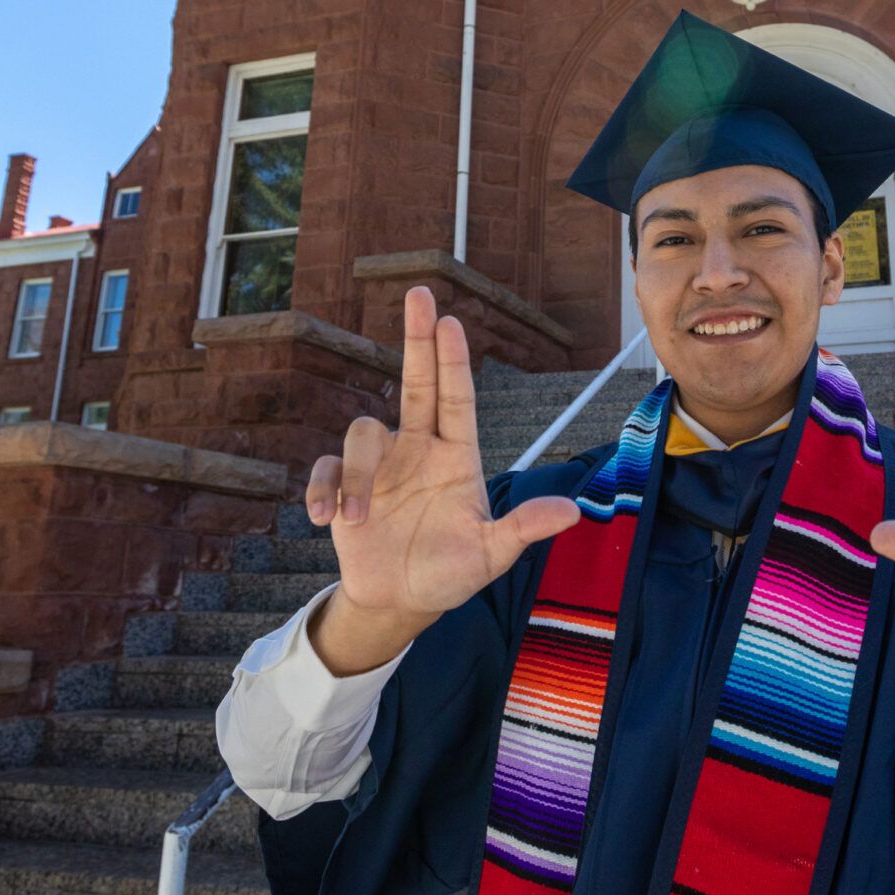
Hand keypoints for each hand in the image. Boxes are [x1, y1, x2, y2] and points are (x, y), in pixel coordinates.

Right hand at [301, 285, 579, 675]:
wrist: (400, 601)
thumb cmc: (451, 572)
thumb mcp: (491, 555)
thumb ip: (523, 530)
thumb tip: (572, 512)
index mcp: (456, 457)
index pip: (456, 398)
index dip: (452, 361)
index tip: (450, 320)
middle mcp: (418, 449)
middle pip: (416, 382)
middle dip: (416, 339)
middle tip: (419, 293)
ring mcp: (380, 466)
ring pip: (363, 432)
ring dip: (356, 474)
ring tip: (358, 519)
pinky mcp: (344, 488)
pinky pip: (326, 469)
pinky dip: (322, 490)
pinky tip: (324, 519)